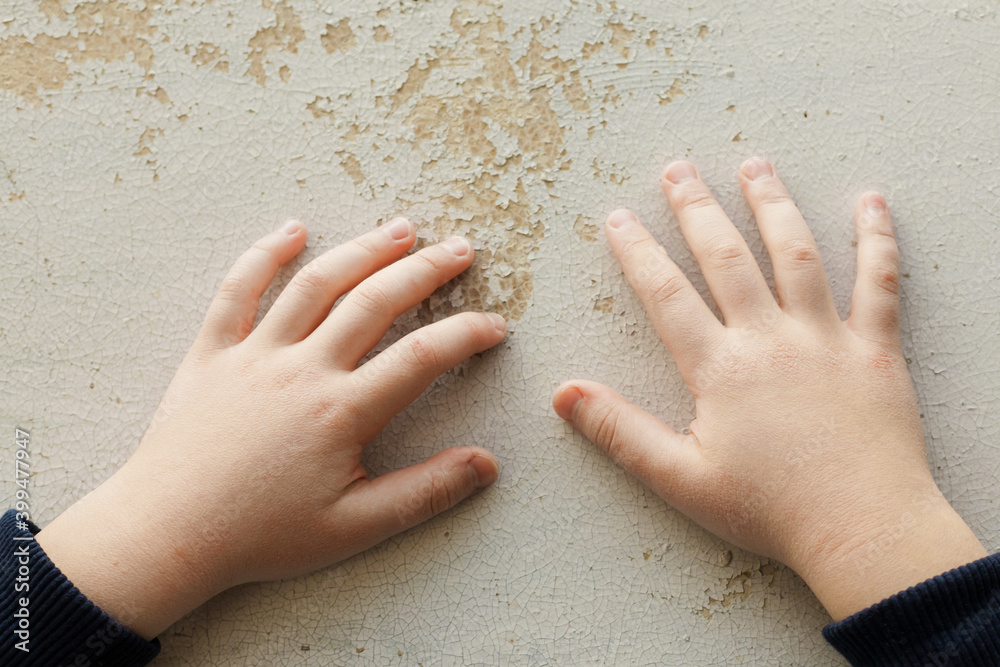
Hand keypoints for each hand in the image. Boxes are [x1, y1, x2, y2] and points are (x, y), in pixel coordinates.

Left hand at [37, 218, 504, 638]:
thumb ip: (424, 493)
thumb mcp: (353, 528)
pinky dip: (264, 254)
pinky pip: (238, 289)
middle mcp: (302, 369)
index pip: (421, 357)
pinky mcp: (213, 352)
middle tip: (461, 249)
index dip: (466, 335)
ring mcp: (254, 354)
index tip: (495, 326)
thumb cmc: (260, 536)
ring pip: (316, 283)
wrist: (167, 534)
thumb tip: (485, 464)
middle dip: (426, 270)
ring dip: (363, 250)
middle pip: (375, 301)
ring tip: (401, 229)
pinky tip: (292, 229)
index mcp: (341, 411)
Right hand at [553, 159, 985, 620]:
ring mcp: (827, 337)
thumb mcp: (681, 479)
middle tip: (678, 169)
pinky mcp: (876, 348)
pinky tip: (870, 201)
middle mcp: (770, 339)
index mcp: (720, 369)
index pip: (667, 295)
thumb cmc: (772, 510)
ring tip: (753, 164)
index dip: (639, 252)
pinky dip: (877, 237)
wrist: (865, 530)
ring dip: (772, 204)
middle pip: (727, 257)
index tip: (619, 217)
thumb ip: (621, 432)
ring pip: (796, 253)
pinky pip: (880, 281)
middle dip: (697, 209)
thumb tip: (564, 393)